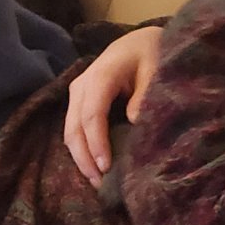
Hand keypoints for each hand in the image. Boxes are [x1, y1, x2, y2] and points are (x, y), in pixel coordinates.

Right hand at [63, 26, 161, 186]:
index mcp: (101, 75)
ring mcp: (77, 92)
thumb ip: (145, 94)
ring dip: (80, 157)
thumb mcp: (154, 68)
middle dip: (84, 158)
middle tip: (100, 184)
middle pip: (74, 127)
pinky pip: (74, 128)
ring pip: (70, 130)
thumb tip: (133, 121)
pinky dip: (80, 149)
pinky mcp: (79, 100)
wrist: (138, 41)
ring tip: (97, 181)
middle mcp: (82, 84)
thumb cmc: (149, 53)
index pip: (92, 114)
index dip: (96, 143)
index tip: (107, 166)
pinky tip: (93, 166)